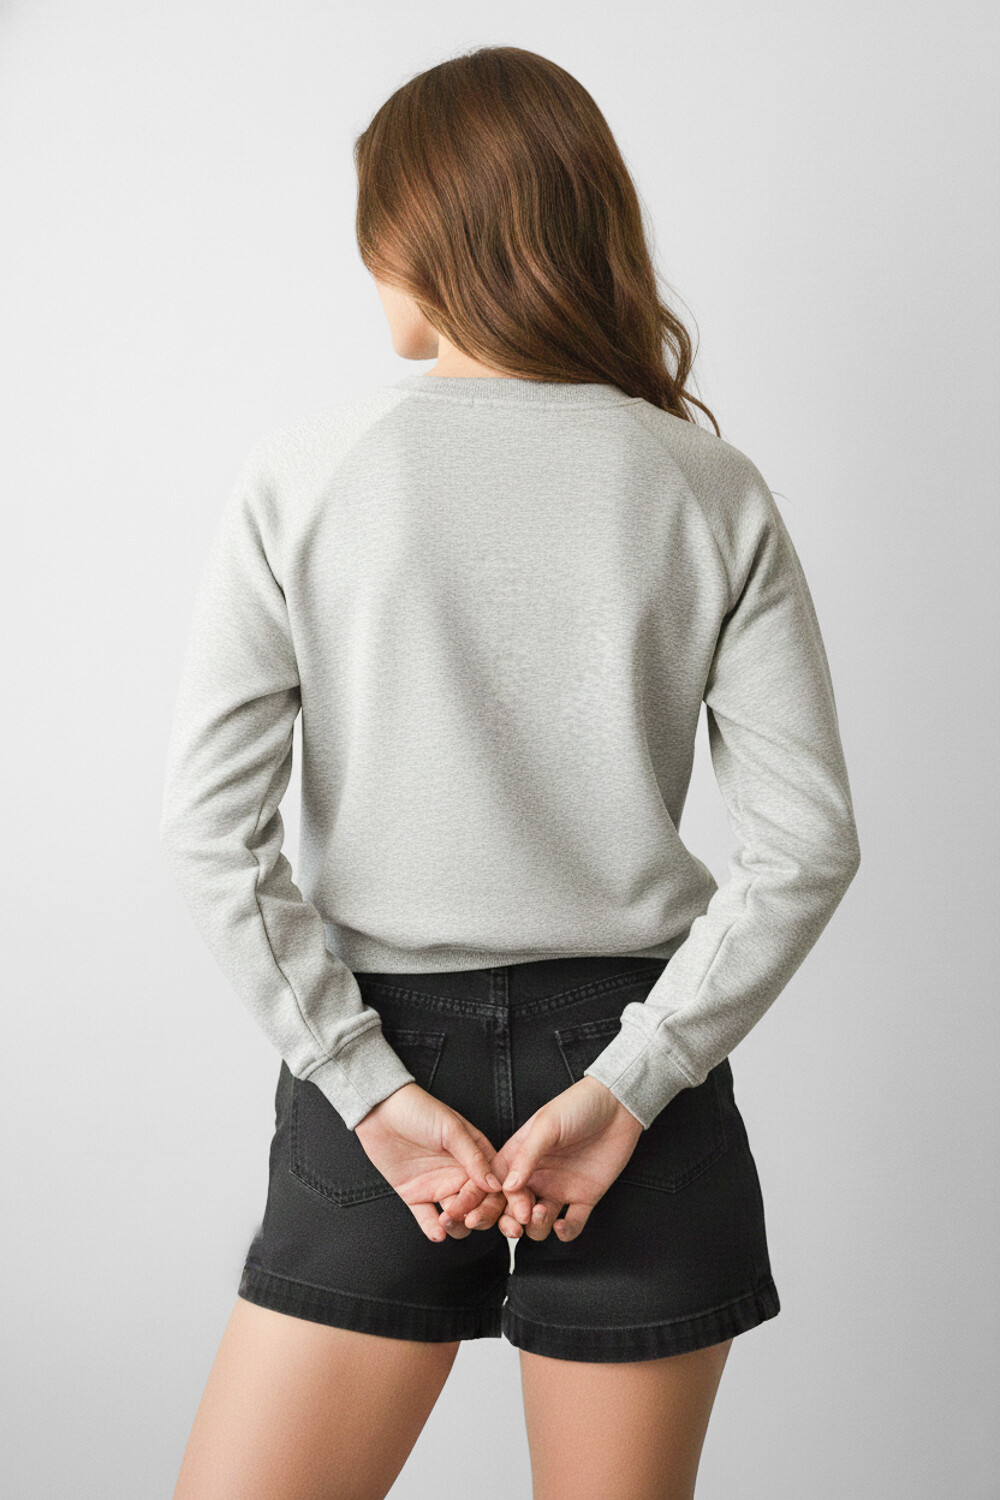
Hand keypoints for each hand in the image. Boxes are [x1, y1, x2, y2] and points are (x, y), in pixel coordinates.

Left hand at [354, 1083, 504, 1241]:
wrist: (379, 1110)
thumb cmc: (418, 1109)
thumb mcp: (451, 1129)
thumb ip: (473, 1157)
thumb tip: (495, 1185)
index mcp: (475, 1157)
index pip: (493, 1187)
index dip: (495, 1202)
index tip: (492, 1212)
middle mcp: (459, 1174)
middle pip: (478, 1206)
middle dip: (478, 1217)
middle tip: (468, 1219)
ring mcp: (437, 1185)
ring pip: (456, 1217)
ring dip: (456, 1225)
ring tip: (447, 1221)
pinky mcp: (415, 1194)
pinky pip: (427, 1218)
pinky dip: (432, 1229)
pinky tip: (436, 1232)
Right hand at [437, 1077, 643, 1241]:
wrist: (618, 1105)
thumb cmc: (577, 1105)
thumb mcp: (546, 1126)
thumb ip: (526, 1156)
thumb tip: (506, 1187)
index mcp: (520, 1157)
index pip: (495, 1186)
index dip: (485, 1202)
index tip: (478, 1215)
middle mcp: (536, 1176)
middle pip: (512, 1210)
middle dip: (507, 1222)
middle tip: (513, 1225)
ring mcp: (559, 1188)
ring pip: (538, 1223)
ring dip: (536, 1225)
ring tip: (541, 1212)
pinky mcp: (584, 1197)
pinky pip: (572, 1224)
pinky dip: (565, 1232)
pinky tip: (562, 1225)